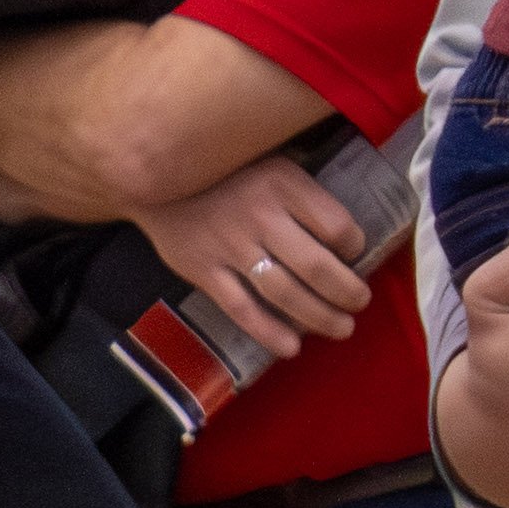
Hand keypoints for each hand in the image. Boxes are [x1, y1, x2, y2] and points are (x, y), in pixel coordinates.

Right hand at [129, 154, 368, 363]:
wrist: (149, 177)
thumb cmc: (221, 169)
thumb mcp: (268, 159)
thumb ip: (299, 189)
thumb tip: (340, 230)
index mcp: (282, 184)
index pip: (337, 226)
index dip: (355, 245)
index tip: (354, 252)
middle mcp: (260, 216)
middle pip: (316, 266)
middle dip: (346, 291)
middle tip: (360, 303)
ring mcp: (229, 246)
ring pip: (283, 292)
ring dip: (319, 316)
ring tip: (342, 328)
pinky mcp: (202, 270)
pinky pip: (240, 308)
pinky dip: (268, 331)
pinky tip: (291, 347)